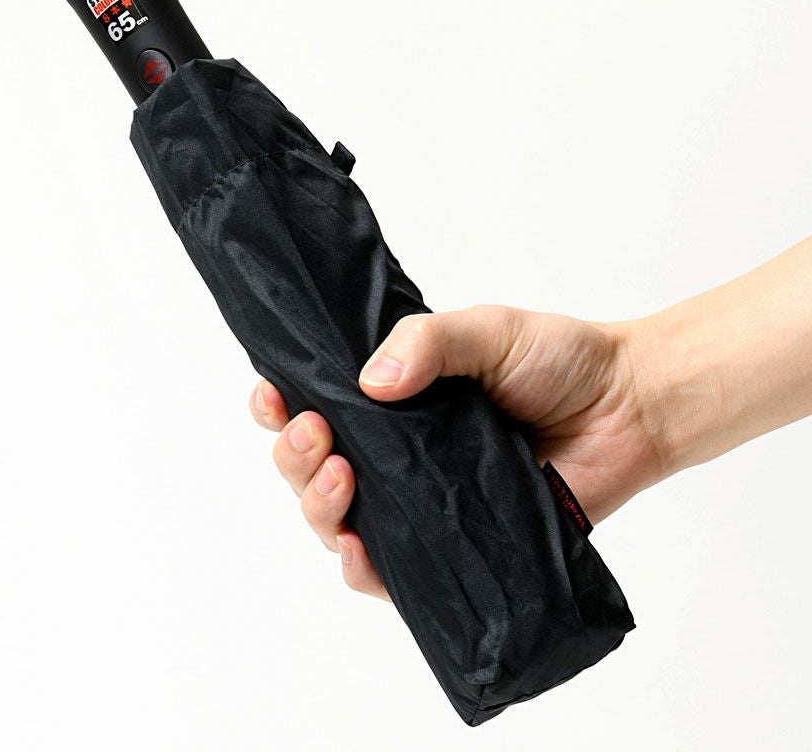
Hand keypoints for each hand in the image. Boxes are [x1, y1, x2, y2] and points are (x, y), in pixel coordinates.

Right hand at [250, 305, 667, 600]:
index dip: (282, 405)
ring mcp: (424, 500)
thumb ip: (427, 342)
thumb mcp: (486, 331)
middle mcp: (399, 452)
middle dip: (296, 456)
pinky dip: (363, 567)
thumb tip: (368, 383)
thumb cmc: (560, 360)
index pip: (319, 405)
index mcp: (396, 398)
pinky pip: (394, 571)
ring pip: (341, 520)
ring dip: (319, 505)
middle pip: (315, 468)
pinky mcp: (455, 543)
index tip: (273, 396)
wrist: (628, 407)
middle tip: (316, 435)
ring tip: (339, 475)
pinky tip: (357, 549)